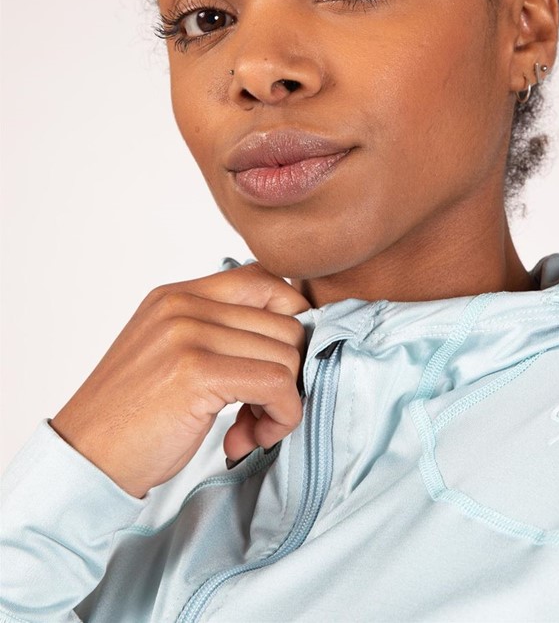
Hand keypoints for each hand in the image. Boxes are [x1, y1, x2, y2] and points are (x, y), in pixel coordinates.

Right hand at [49, 262, 310, 498]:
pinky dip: (281, 417)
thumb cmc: (130, 419)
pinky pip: (277, 384)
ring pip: (287, 354)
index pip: (264, 279)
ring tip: (248, 429)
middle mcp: (183, 304)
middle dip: (289, 373)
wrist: (84, 461)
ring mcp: (189, 334)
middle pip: (285, 322)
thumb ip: (218, 335)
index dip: (289, 322)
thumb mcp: (171, 355)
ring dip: (283, 402)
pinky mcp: (197, 372)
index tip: (278, 365)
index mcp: (177, 295)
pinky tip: (247, 440)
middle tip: (259, 413)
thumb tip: (292, 337)